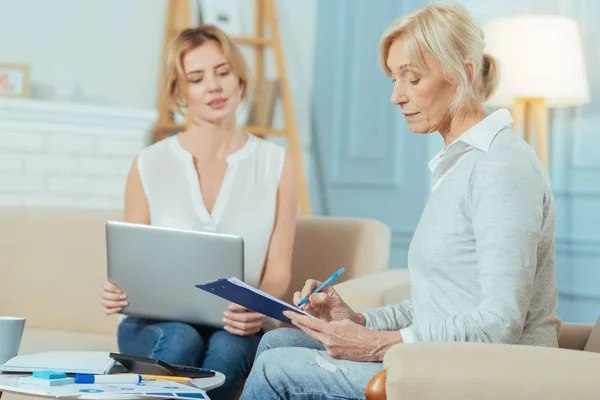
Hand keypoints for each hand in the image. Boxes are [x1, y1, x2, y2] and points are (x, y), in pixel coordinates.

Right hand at [100, 280, 127, 314]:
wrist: (125, 295)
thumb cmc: (124, 286)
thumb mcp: (123, 283)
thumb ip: (123, 282)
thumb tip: (130, 280)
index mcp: (105, 285)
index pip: (105, 286)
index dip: (112, 288)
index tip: (120, 290)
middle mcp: (102, 292)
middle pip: (105, 295)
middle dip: (116, 296)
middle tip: (125, 296)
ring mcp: (103, 301)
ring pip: (106, 303)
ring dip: (116, 303)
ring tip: (125, 303)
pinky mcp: (105, 308)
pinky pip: (106, 311)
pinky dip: (113, 310)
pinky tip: (120, 308)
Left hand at [223, 303, 264, 335]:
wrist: (262, 309)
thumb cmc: (253, 303)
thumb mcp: (249, 299)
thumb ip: (242, 300)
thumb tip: (231, 305)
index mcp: (260, 305)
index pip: (248, 306)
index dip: (237, 307)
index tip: (229, 307)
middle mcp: (261, 315)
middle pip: (245, 318)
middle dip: (233, 316)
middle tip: (225, 313)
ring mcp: (259, 323)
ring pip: (244, 327)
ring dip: (232, 324)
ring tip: (225, 320)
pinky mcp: (255, 329)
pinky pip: (243, 332)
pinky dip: (234, 330)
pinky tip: (227, 327)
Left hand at [283, 311, 402, 361]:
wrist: (371, 345)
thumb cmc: (359, 331)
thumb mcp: (342, 322)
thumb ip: (330, 324)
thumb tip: (322, 326)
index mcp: (329, 329)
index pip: (308, 322)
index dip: (296, 317)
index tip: (287, 312)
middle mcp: (326, 340)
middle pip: (308, 331)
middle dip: (299, 323)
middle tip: (290, 316)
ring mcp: (329, 349)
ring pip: (317, 338)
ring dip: (315, 332)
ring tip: (315, 325)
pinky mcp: (333, 355)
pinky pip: (325, 345)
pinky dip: (326, 340)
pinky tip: (335, 339)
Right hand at [294, 279, 361, 323]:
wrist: (345, 327)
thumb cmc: (343, 312)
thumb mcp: (337, 303)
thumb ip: (325, 298)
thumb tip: (311, 297)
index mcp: (323, 289)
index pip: (311, 283)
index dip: (307, 288)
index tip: (307, 295)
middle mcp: (315, 295)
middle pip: (303, 291)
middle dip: (302, 297)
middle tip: (305, 305)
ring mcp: (311, 304)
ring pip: (299, 300)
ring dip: (299, 304)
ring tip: (305, 310)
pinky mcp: (309, 314)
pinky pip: (300, 311)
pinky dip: (298, 311)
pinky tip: (302, 315)